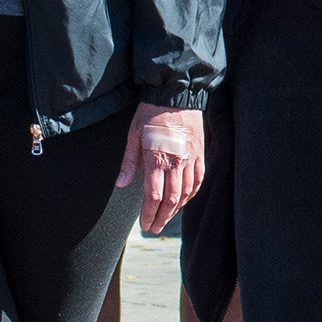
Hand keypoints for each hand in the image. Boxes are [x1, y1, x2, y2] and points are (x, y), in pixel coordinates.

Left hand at [118, 104, 205, 235]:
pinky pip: (198, 180)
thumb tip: (122, 184)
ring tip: (166, 218)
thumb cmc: (150, 112)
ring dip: (176, 209)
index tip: (144, 223)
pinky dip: (192, 194)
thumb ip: (129, 161)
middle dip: (162, 217)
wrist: (176, 93)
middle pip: (171, 199)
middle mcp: (176, 161)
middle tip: (155, 228)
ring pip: (186, 193)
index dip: (149, 213)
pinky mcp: (200, 153)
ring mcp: (191, 158)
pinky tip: (184, 200)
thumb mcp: (133, 134)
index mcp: (157, 158)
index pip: (153, 196)